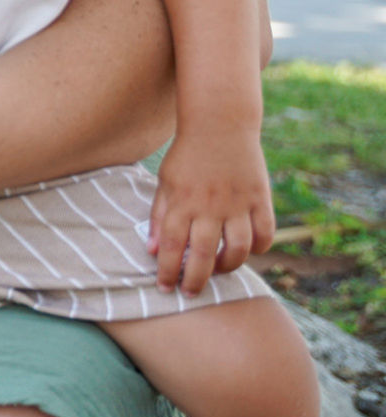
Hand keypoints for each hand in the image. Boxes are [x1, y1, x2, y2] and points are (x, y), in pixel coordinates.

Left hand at [150, 128, 275, 293]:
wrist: (219, 123)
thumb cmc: (187, 155)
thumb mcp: (166, 181)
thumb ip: (159, 215)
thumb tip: (152, 250)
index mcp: (181, 201)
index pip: (171, 246)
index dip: (167, 271)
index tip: (165, 288)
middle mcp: (209, 206)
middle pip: (202, 254)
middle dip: (195, 279)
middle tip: (191, 293)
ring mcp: (237, 203)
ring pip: (237, 249)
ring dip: (227, 267)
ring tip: (217, 271)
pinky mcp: (260, 198)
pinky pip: (264, 233)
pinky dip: (259, 248)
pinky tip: (248, 251)